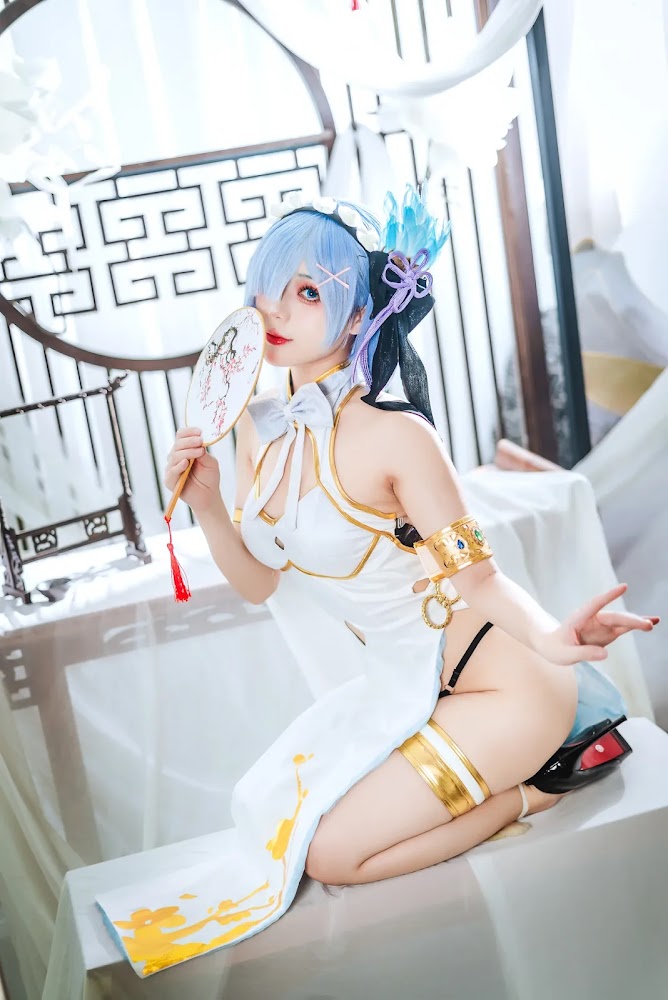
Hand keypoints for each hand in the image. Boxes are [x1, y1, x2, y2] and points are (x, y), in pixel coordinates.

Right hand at [164, 427, 220, 513]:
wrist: (209, 496)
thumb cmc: (209, 477)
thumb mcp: (210, 462)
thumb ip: (203, 453)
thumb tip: (199, 443)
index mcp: (185, 450)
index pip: (181, 436)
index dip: (189, 432)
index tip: (200, 432)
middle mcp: (176, 457)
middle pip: (177, 444)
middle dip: (189, 441)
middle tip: (200, 441)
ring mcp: (171, 468)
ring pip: (175, 456)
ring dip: (187, 452)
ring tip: (199, 452)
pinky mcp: (169, 481)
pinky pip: (171, 472)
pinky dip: (178, 466)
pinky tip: (186, 463)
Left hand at [538, 583, 659, 665]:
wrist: (552, 647)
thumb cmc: (554, 648)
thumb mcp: (565, 654)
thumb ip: (583, 653)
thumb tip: (605, 654)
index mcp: (579, 618)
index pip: (595, 604)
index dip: (609, 596)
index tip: (624, 587)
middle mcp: (592, 618)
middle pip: (613, 617)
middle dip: (630, 620)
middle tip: (647, 625)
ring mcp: (601, 625)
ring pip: (621, 621)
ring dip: (637, 622)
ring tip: (653, 623)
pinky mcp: (607, 633)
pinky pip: (624, 628)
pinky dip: (636, 626)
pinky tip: (651, 624)